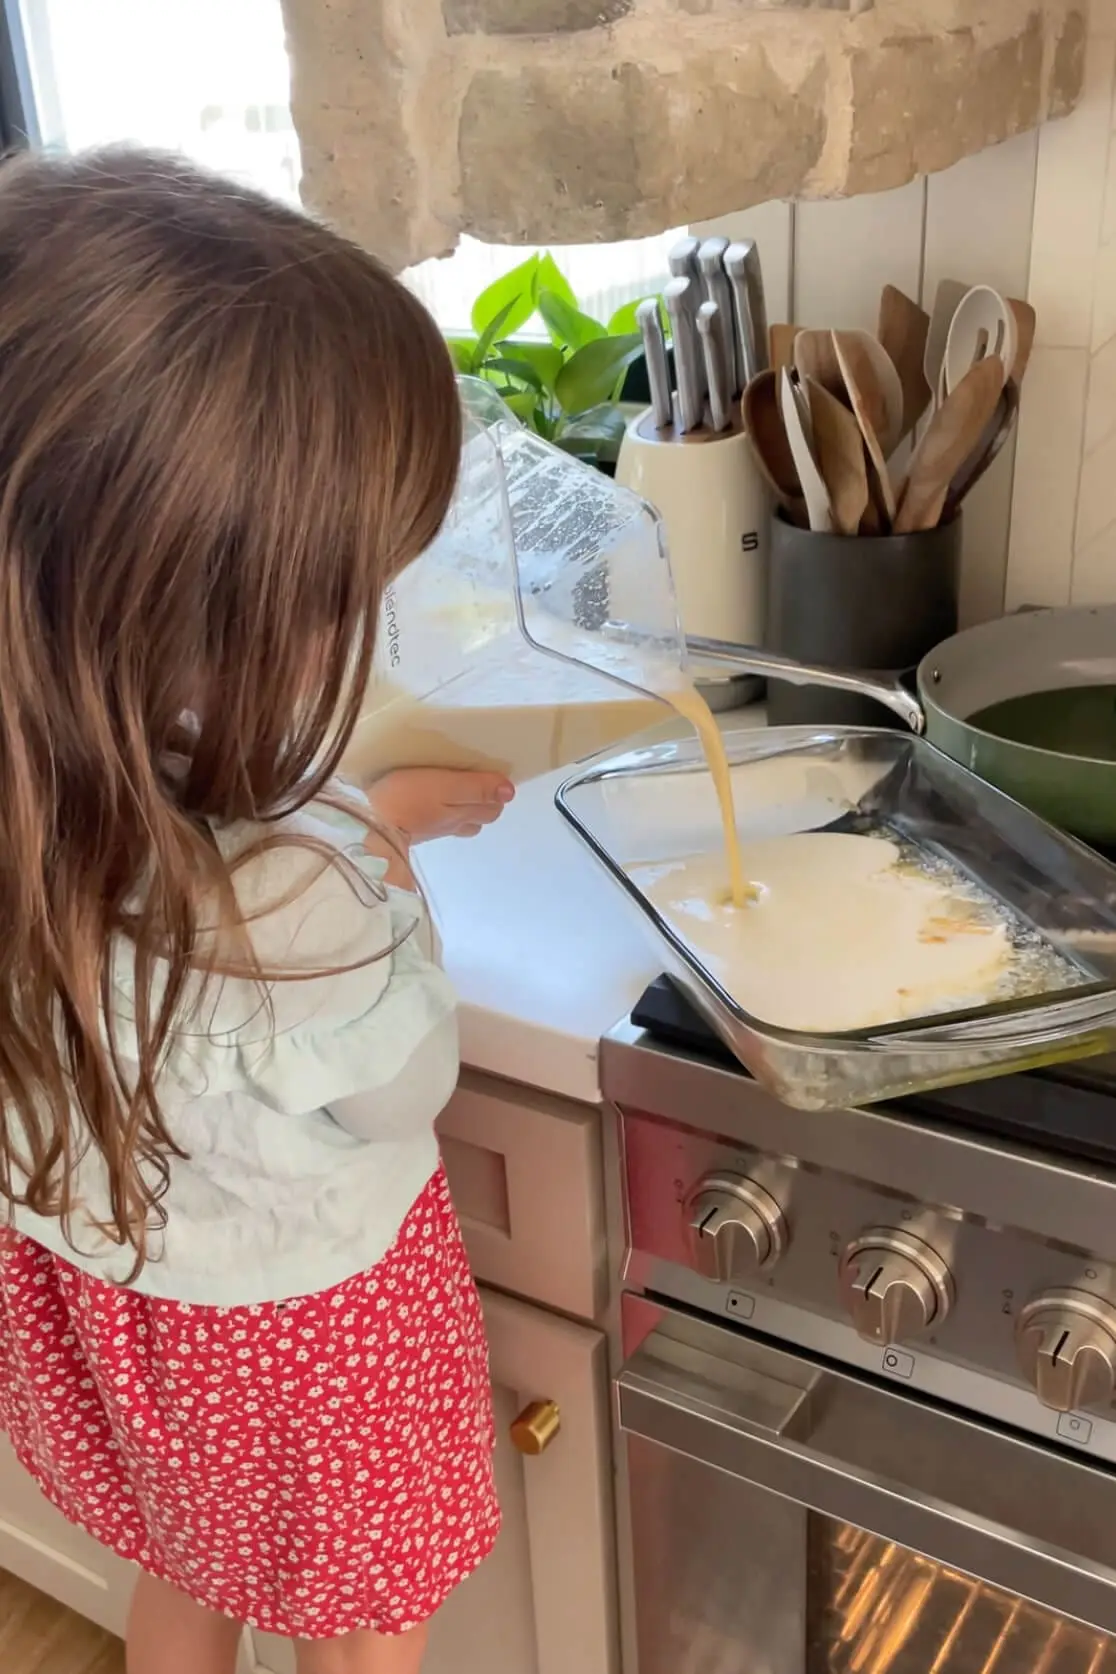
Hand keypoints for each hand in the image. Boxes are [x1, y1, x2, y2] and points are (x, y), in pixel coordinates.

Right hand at [367, 767, 514, 843]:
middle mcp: (452, 825)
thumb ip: (477, 788)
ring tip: (454, 790)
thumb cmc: (406, 799)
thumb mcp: (445, 786)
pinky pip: (436, 822)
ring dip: (463, 808)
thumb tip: (509, 792)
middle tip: (475, 779)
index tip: (489, 774)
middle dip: (483, 802)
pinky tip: (429, 802)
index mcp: (463, 813)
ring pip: (460, 822)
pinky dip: (440, 813)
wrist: (366, 827)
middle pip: (479, 817)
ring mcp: (432, 830)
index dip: (495, 793)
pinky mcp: (411, 831)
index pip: (492, 808)